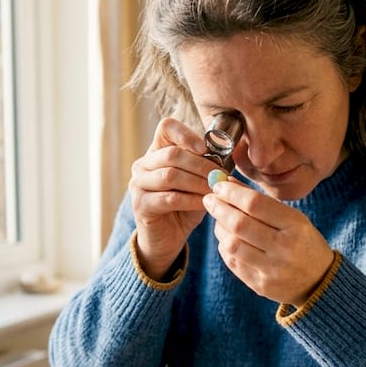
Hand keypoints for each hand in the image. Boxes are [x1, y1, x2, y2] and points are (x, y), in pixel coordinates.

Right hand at [129, 117, 218, 278]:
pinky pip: (169, 198)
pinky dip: (191, 200)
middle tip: (220, 176)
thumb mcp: (197, 182)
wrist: (167, 238)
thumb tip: (227, 156)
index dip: (186, 134)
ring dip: (198, 183)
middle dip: (201, 165)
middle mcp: (142, 165)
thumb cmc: (184, 206)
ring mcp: (138, 184)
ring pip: (170, 175)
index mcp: (156, 152)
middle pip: (172, 154)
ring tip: (215, 190)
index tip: (205, 148)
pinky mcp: (141, 205)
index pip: (166, 127)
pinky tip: (205, 203)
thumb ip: (205, 167)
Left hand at [203, 179, 334, 306]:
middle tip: (209, 199)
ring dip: (219, 228)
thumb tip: (228, 184)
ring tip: (219, 220)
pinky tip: (227, 239)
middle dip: (219, 208)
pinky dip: (225, 247)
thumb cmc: (302, 242)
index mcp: (295, 225)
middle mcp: (284, 248)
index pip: (255, 204)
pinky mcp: (261, 285)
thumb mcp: (292, 219)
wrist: (320, 281)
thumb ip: (262, 202)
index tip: (218, 185)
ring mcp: (272, 269)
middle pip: (240, 224)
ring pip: (232, 245)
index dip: (231, 192)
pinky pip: (233, 263)